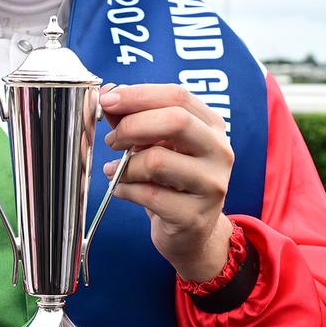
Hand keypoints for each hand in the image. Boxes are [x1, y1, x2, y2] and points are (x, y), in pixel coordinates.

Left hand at [99, 83, 234, 281]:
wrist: (190, 231)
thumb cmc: (170, 179)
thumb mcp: (155, 142)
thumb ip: (133, 117)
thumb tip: (106, 95)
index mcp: (211, 125)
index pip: (178, 96)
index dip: (138, 95)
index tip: (108, 101)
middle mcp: (219, 151)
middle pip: (176, 121)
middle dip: (132, 126)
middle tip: (112, 140)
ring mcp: (211, 185)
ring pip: (158, 160)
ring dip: (125, 165)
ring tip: (115, 170)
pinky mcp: (194, 216)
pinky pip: (148, 195)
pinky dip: (125, 189)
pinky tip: (122, 189)